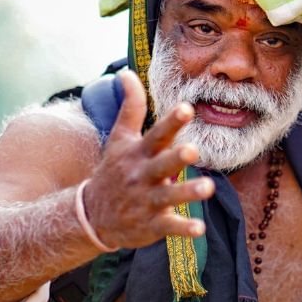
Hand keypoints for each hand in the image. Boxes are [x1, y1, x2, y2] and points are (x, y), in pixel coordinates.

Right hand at [83, 70, 215, 249]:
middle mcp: (142, 175)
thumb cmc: (114, 170)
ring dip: (187, 192)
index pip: (156, 134)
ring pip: (169, 196)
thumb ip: (130, 106)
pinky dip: (183, 229)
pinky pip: (169, 227)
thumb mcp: (119, 138)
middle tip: (193, 151)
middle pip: (161, 165)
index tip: (187, 108)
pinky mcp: (152, 224)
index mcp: (138, 153)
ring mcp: (146, 201)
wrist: (93, 215)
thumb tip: (126, 72)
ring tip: (208, 188)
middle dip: (177, 158)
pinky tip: (199, 229)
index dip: (171, 122)